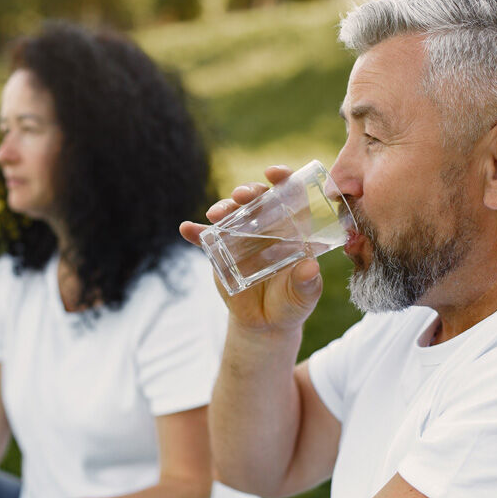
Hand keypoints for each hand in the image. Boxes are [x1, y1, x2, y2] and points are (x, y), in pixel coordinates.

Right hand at [180, 165, 323, 332]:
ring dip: (222, 207)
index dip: (283, 179)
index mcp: (292, 229)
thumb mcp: (303, 296)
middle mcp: (266, 227)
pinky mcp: (221, 251)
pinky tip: (186, 228)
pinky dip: (195, 232)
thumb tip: (310, 268)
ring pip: (231, 213)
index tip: (274, 174)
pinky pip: (206, 239)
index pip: (290, 196)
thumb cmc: (292, 303)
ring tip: (216, 214)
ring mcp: (241, 237)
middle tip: (242, 195)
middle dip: (248, 190)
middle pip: (257, 199)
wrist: (265, 323)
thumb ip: (307, 283)